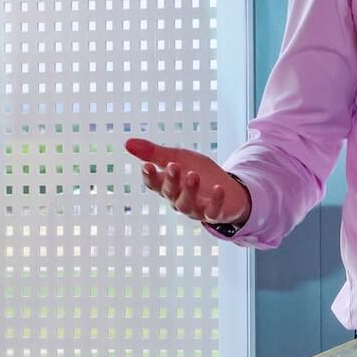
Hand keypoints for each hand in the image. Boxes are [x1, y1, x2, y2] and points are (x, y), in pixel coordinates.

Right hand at [124, 138, 251, 230]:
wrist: (229, 190)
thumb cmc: (199, 173)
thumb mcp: (179, 158)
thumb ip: (155, 153)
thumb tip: (127, 142)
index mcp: (168, 186)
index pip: (154, 183)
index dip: (149, 176)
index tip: (146, 166)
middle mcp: (178, 200)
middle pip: (170, 192)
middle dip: (171, 180)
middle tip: (173, 166)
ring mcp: (196, 208)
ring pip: (187, 203)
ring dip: (189, 190)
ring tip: (193, 175)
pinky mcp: (215, 213)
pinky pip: (213, 210)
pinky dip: (215, 200)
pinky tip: (218, 188)